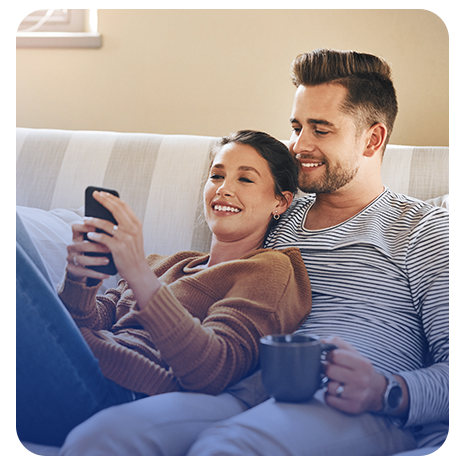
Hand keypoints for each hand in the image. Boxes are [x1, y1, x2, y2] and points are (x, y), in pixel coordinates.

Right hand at [66, 220, 112, 283]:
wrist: (84, 269)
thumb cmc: (93, 251)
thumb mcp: (94, 241)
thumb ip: (101, 234)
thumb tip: (117, 227)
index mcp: (77, 236)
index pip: (75, 227)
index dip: (84, 226)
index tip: (96, 227)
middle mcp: (72, 246)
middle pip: (81, 245)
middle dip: (96, 246)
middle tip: (109, 248)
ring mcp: (71, 259)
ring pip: (82, 259)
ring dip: (96, 260)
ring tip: (107, 261)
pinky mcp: (73, 270)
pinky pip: (84, 272)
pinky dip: (97, 274)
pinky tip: (107, 275)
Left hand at [82, 191, 160, 307]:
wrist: (138, 270)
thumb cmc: (132, 253)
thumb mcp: (133, 236)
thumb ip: (125, 224)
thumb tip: (109, 213)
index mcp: (136, 224)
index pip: (123, 206)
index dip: (111, 198)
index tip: (102, 193)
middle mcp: (132, 228)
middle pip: (115, 209)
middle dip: (103, 200)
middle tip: (94, 195)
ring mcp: (125, 238)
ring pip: (106, 224)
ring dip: (93, 220)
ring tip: (84, 219)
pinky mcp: (118, 247)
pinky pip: (103, 238)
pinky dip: (95, 236)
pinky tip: (89, 235)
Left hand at [321, 336, 385, 414]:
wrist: (378, 392)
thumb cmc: (362, 371)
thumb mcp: (355, 354)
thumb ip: (339, 344)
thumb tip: (323, 341)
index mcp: (363, 364)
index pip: (336, 355)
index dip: (329, 355)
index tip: (330, 357)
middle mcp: (362, 380)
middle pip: (330, 370)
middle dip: (326, 368)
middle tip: (329, 369)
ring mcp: (357, 395)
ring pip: (329, 386)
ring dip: (328, 383)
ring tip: (334, 381)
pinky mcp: (352, 407)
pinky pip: (329, 400)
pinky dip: (329, 395)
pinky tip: (336, 392)